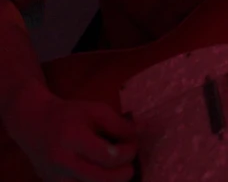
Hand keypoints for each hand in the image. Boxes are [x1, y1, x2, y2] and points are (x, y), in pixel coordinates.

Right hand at [4, 82, 136, 181]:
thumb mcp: (95, 110)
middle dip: (122, 174)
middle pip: (100, 180)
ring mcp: (56, 179)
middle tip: (131, 166)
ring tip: (119, 170)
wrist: (34, 123)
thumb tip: (137, 137)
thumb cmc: (68, 114)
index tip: (134, 145)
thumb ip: (117, 124)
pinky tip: (105, 175)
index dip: (127, 153)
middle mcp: (62, 163)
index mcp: (73, 139)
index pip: (107, 156)